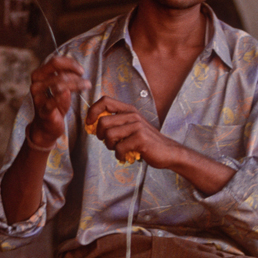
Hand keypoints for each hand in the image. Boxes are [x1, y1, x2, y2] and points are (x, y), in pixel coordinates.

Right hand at [29, 55, 90, 146]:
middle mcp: (36, 84)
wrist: (47, 127)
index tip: (81, 71)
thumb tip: (78, 69)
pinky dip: (64, 97)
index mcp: (39, 75)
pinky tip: (72, 95)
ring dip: (76, 85)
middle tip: (86, 83)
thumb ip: (67, 77)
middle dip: (75, 76)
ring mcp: (38, 97)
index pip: (55, 62)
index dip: (70, 64)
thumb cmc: (55, 105)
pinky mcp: (43, 110)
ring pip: (59, 85)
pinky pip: (54, 101)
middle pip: (59, 73)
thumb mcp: (62, 88)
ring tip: (86, 87)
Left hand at [85, 95, 236, 194]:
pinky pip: (119, 148)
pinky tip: (126, 156)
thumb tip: (92, 125)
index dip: (92, 111)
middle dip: (100, 136)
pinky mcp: (141, 139)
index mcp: (129, 110)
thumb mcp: (131, 127)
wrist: (168, 152)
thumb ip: (115, 123)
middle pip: (103, 122)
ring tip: (118, 149)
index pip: (104, 101)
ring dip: (110, 146)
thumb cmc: (147, 141)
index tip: (90, 123)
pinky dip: (119, 156)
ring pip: (109, 135)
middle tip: (108, 142)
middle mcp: (133, 115)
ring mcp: (137, 126)